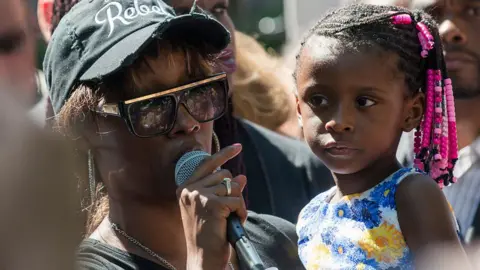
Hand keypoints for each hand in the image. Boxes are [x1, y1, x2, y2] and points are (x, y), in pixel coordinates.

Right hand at [177, 144, 246, 269]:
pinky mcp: (213, 203)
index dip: (224, 154)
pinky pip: (237, 199)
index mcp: (185, 188)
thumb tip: (241, 177)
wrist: (202, 258)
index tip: (238, 147)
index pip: (207, 163)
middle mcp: (190, 189)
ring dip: (237, 203)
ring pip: (233, 186)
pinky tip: (232, 223)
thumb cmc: (207, 236)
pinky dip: (240, 211)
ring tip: (228, 220)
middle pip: (225, 175)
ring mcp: (200, 195)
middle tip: (228, 212)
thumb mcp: (214, 209)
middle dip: (233, 192)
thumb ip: (224, 191)